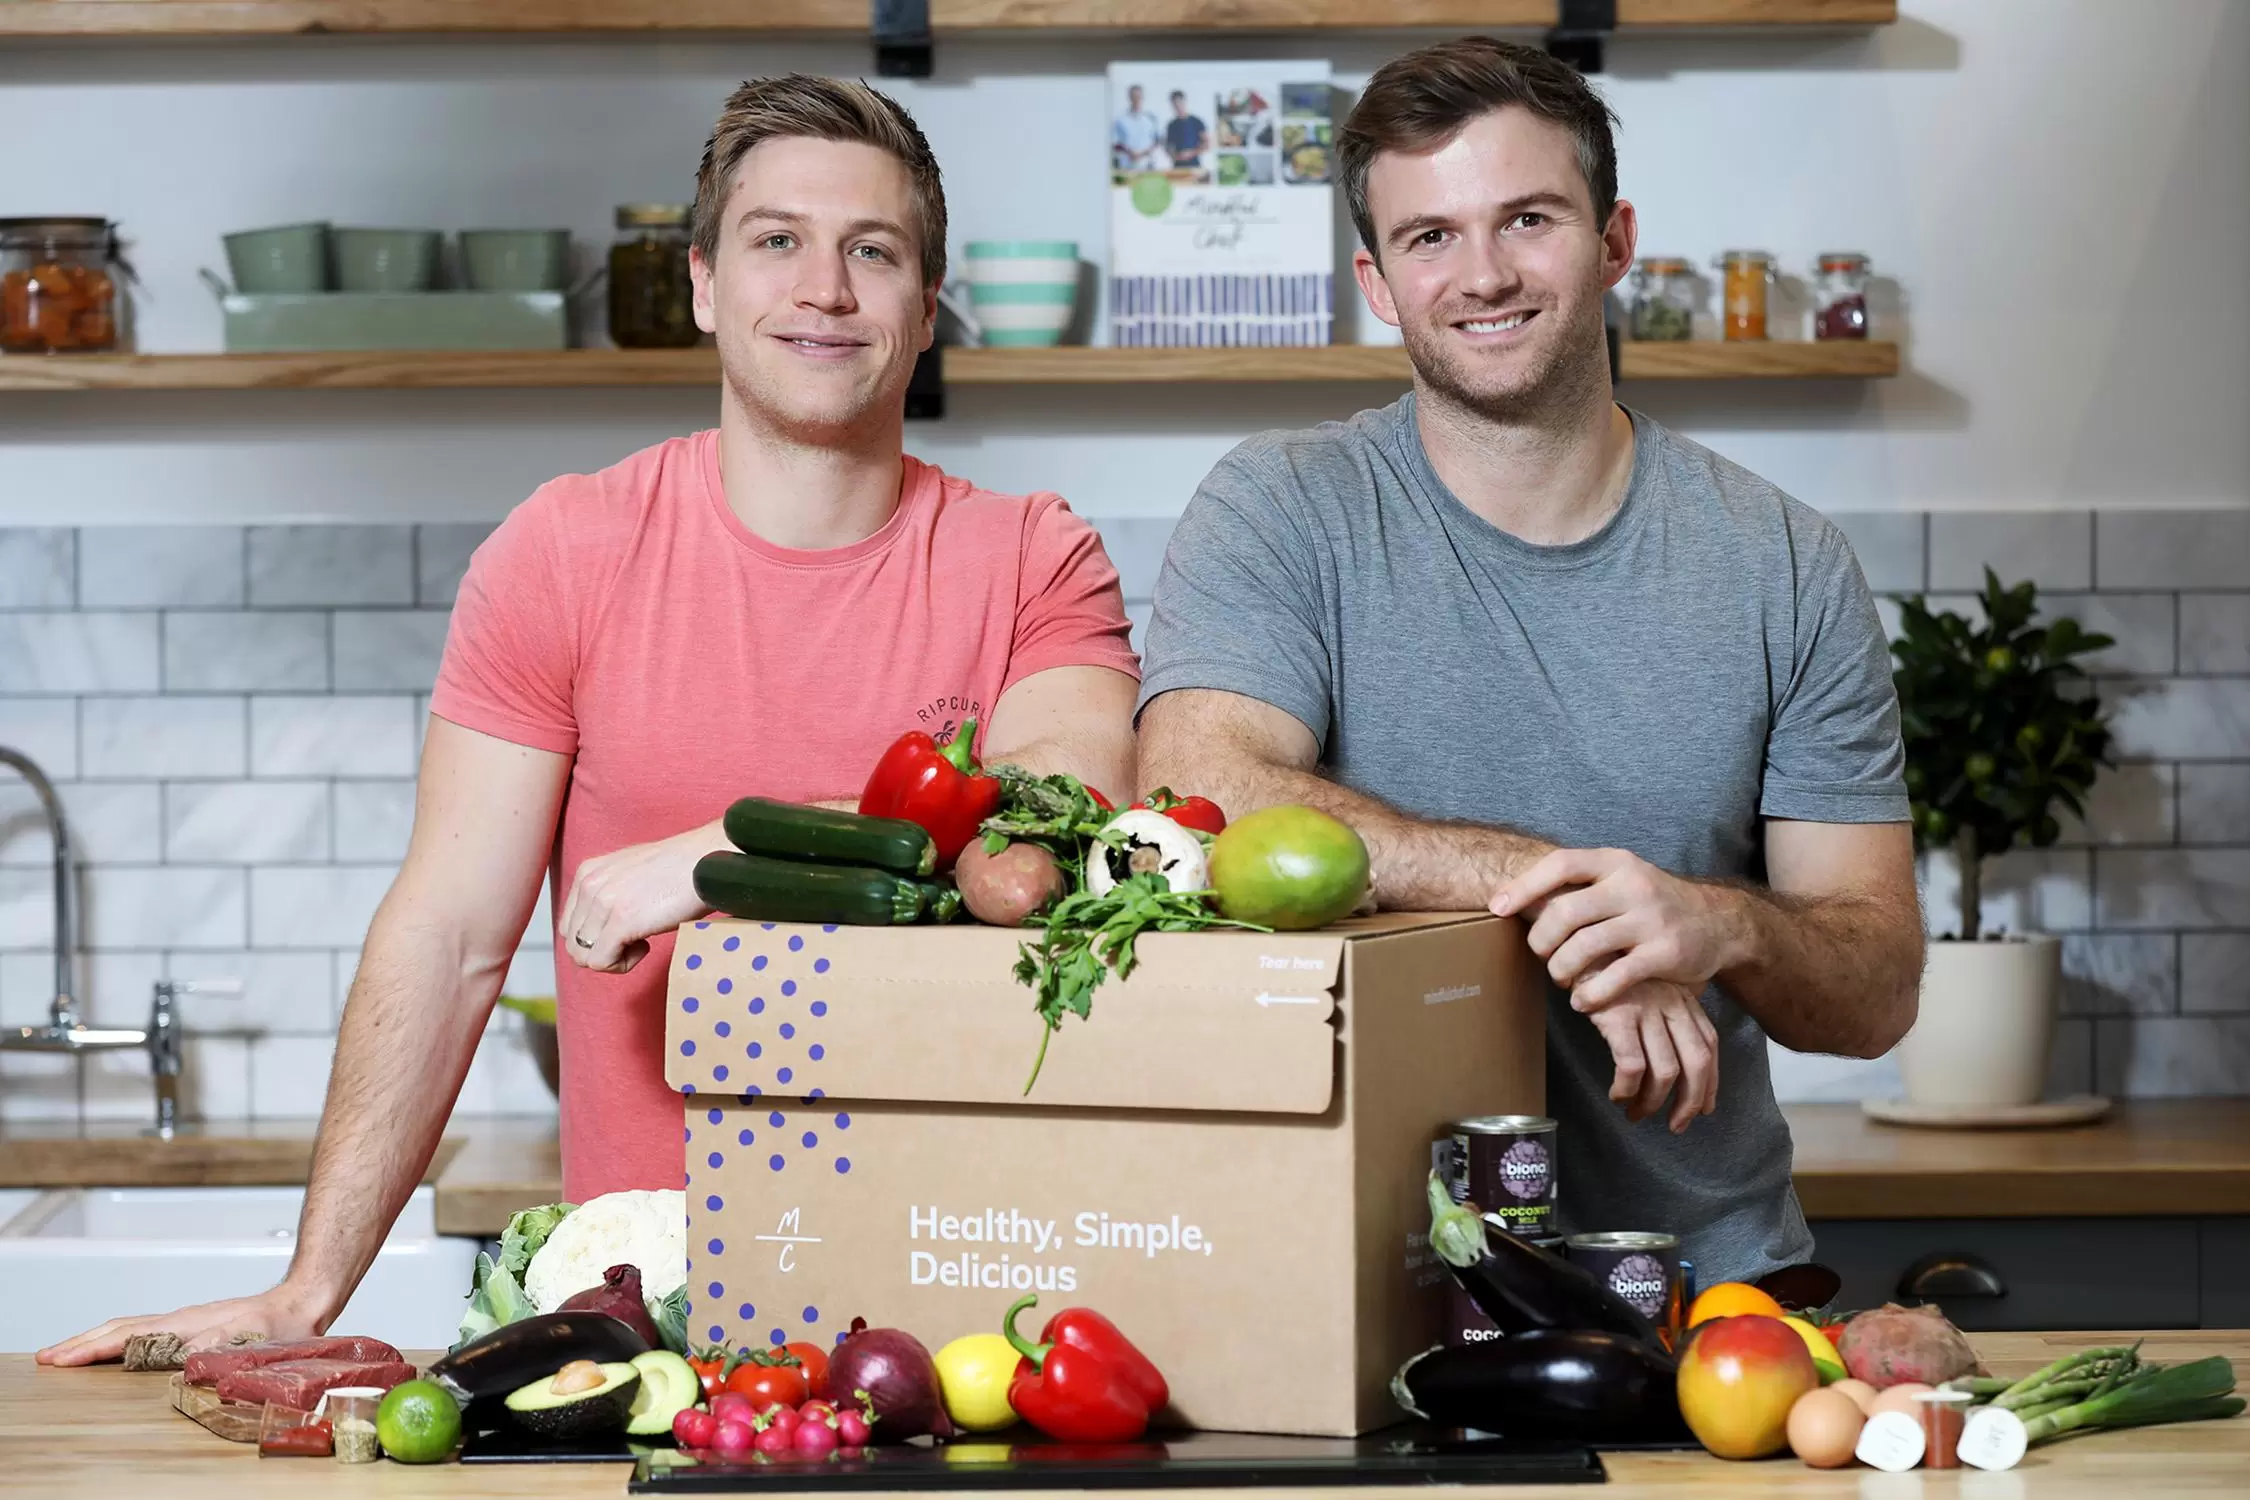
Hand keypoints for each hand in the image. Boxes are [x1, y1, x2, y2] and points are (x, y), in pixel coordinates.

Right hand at [37, 1284, 322, 1366]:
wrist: (302, 1303)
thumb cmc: (282, 1324)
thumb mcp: (253, 1336)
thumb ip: (218, 1343)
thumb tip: (184, 1355)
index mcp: (186, 1323)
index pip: (128, 1336)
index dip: (92, 1349)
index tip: (61, 1359)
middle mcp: (179, 1320)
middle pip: (119, 1328)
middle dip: (81, 1343)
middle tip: (47, 1357)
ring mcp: (185, 1322)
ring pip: (129, 1328)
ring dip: (96, 1341)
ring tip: (66, 1354)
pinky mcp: (193, 1328)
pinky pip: (145, 1332)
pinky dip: (119, 1340)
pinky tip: (113, 1351)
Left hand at [560, 821, 724, 973]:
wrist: (709, 860)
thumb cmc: (682, 870)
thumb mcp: (630, 874)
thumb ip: (609, 894)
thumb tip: (601, 929)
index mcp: (589, 872)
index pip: (569, 924)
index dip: (596, 938)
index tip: (626, 931)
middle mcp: (589, 884)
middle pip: (573, 943)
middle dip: (602, 951)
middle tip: (635, 940)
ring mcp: (604, 902)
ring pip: (583, 956)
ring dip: (613, 958)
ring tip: (642, 942)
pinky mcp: (622, 921)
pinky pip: (600, 962)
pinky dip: (623, 964)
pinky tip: (646, 946)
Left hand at [1492, 847, 1742, 1008]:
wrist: (1718, 922)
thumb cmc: (1652, 904)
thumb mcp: (1622, 879)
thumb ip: (1582, 886)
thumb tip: (1515, 898)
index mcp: (1616, 862)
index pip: (1561, 864)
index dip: (1524, 885)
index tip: (1497, 908)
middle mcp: (1633, 885)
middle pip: (1565, 911)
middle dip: (1541, 939)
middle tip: (1539, 955)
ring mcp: (1650, 919)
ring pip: (1585, 946)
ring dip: (1561, 969)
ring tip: (1560, 978)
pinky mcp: (1665, 953)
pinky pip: (1615, 977)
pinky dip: (1591, 994)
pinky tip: (1582, 1001)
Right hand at [1581, 978, 1719, 1132]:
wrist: (1579, 944)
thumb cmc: (1609, 970)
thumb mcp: (1647, 987)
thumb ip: (1664, 1013)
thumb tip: (1673, 1063)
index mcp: (1683, 998)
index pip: (1709, 1045)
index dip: (1710, 1082)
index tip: (1702, 1108)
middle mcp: (1672, 1003)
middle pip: (1696, 1062)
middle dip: (1689, 1101)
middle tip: (1676, 1125)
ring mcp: (1646, 1009)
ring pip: (1665, 1071)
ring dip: (1652, 1101)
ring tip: (1636, 1113)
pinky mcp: (1618, 1016)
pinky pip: (1631, 1066)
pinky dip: (1627, 1088)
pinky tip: (1617, 1095)